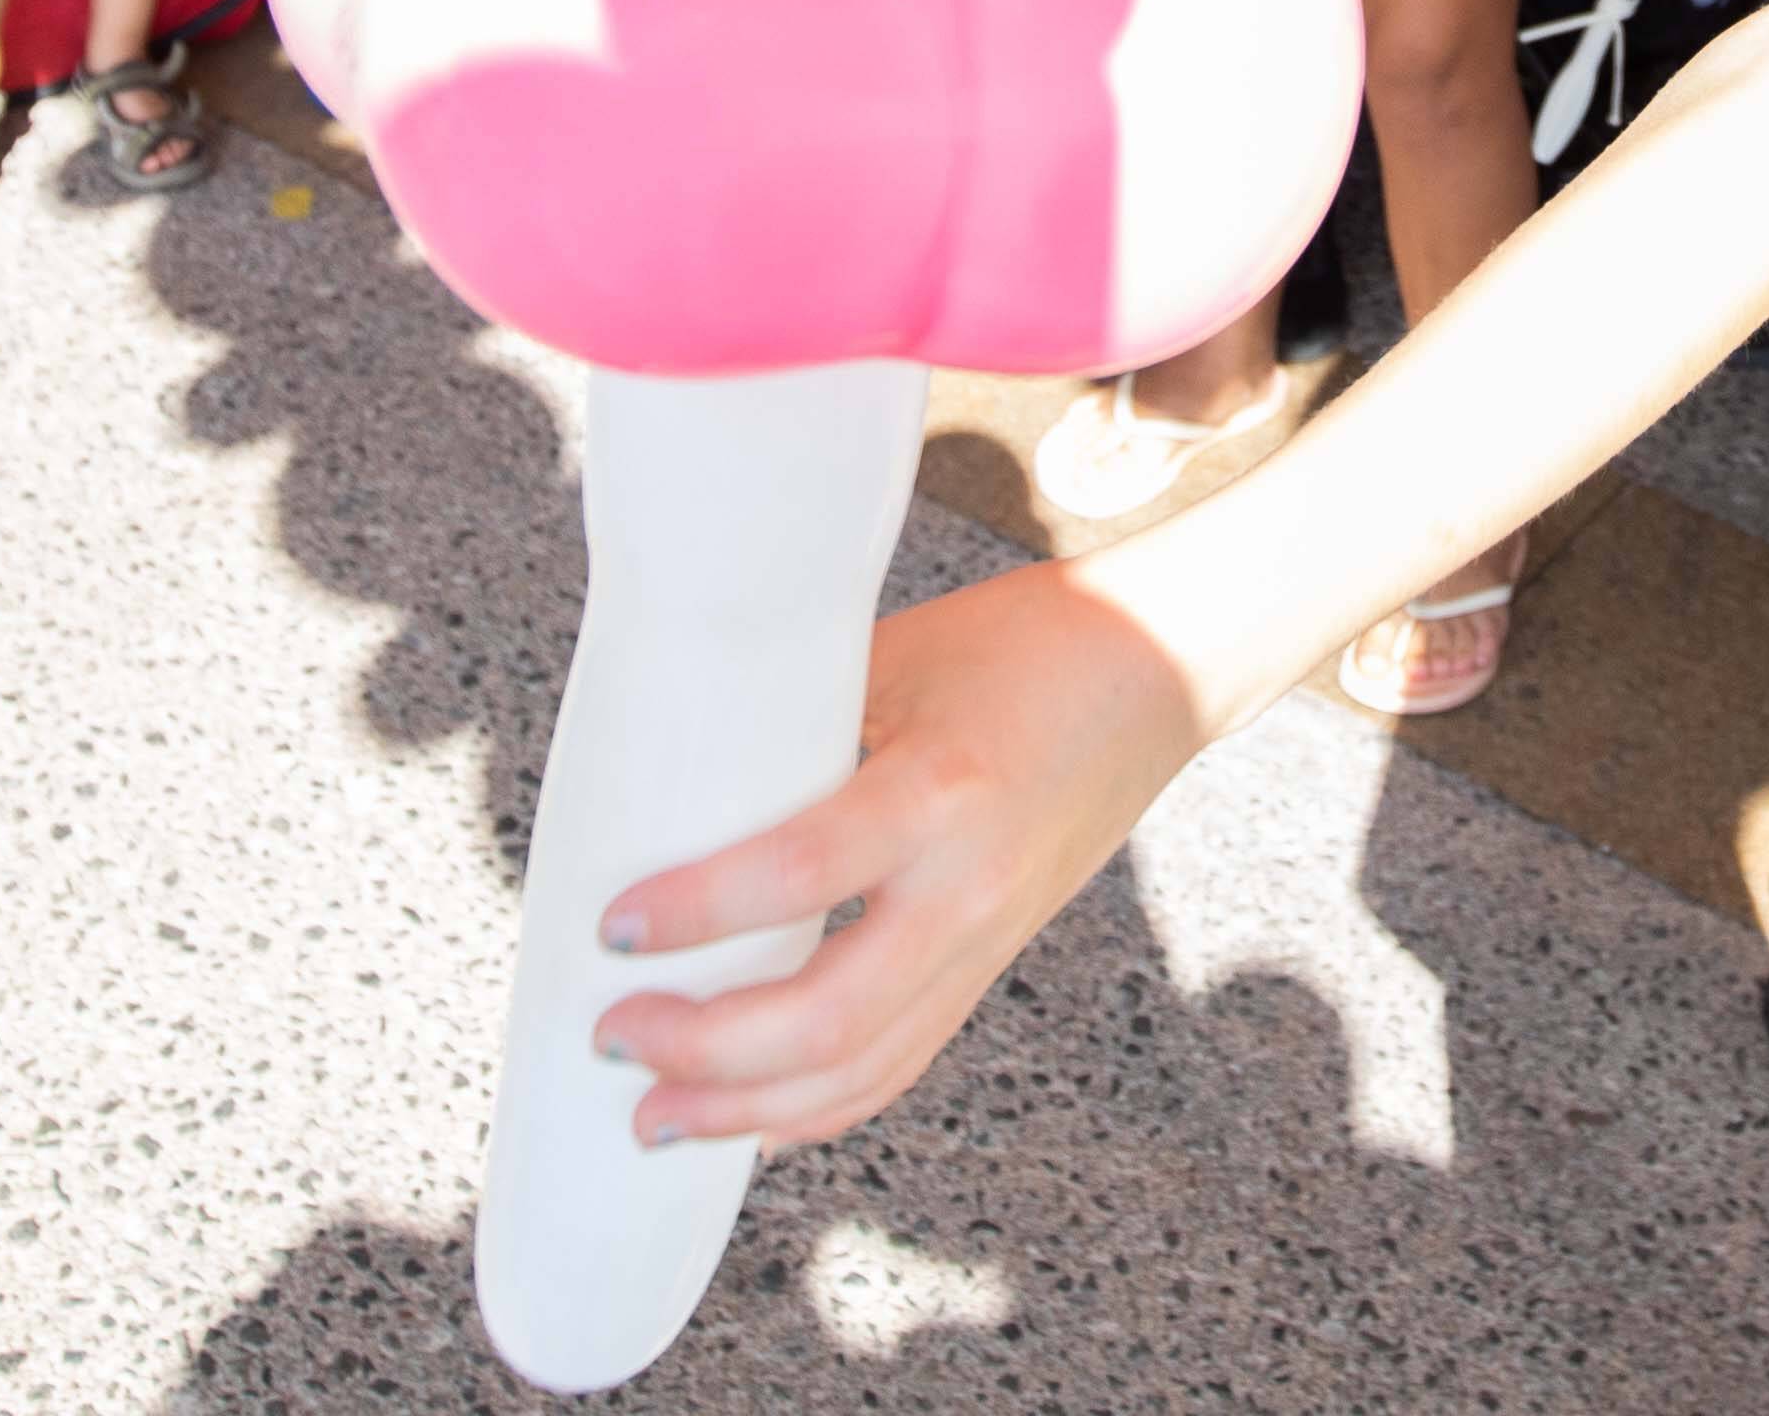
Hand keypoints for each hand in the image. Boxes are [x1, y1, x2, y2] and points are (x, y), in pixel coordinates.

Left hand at [593, 558, 1209, 1147]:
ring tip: (653, 1115)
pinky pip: (896, 1064)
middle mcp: (970, 888)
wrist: (1156, 674)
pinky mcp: (988, 967)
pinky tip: (746, 1122)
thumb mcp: (894, 659)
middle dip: (705, 1050)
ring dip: (748, 1111)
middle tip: (612, 1038)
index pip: (801, 874)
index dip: (697, 912)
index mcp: (940, 792)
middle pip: (829, 1019)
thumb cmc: (1017, 645)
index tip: (614, 925)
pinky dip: (815, 1108)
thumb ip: (795, 731)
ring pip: (862, 1071)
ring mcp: (986, 942)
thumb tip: (663, 787)